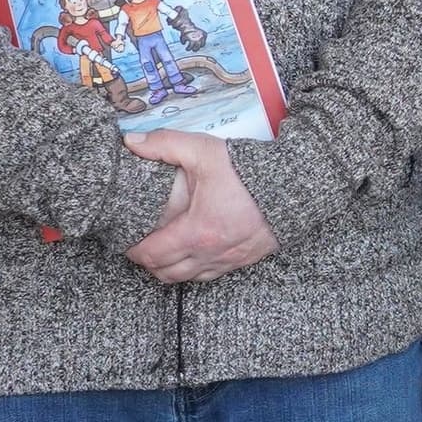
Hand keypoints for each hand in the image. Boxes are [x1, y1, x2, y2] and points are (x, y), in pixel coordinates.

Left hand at [126, 129, 278, 283]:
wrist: (294, 185)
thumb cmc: (248, 172)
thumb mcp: (202, 151)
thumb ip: (163, 145)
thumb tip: (131, 142)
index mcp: (196, 232)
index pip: (151, 255)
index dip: (132, 251)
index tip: (126, 241)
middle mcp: (211, 253)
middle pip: (166, 273)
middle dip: (148, 263)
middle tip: (140, 245)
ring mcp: (229, 259)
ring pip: (188, 278)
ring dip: (171, 269)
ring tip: (164, 252)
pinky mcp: (245, 259)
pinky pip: (212, 274)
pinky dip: (196, 268)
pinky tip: (194, 252)